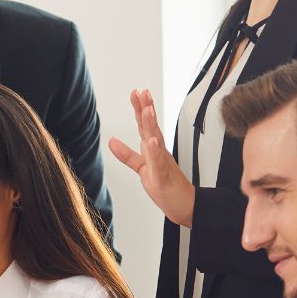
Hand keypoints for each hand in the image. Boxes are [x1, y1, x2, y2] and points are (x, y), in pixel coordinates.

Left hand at [108, 89, 195, 226]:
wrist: (184, 205)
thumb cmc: (166, 185)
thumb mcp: (142, 167)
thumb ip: (127, 155)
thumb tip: (111, 141)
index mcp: (154, 149)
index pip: (145, 125)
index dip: (140, 108)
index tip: (136, 92)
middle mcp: (159, 152)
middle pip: (151, 127)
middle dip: (146, 108)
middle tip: (142, 92)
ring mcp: (162, 163)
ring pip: (155, 140)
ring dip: (151, 124)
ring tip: (147, 109)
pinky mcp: (162, 176)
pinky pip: (158, 162)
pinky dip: (154, 151)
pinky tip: (151, 141)